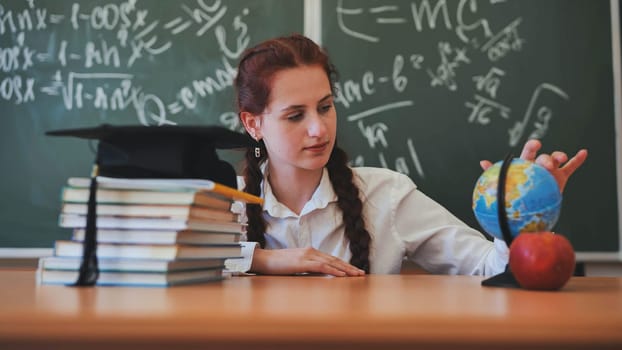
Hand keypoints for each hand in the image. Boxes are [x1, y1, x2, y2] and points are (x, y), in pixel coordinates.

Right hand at [250, 247, 365, 276]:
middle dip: (349, 267)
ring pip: (332, 263)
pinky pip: (322, 267)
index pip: (331, 258)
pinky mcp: (303, 262)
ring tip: (356, 275)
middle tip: (361, 273)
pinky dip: (334, 270)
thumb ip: (306, 267)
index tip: (354, 270)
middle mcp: (311, 251)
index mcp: (310, 252)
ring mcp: (307, 256)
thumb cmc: (277, 264)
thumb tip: (316, 274)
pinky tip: (342, 275)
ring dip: (346, 269)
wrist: (263, 259)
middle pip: (335, 259)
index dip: (344, 264)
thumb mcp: (294, 264)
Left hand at [479, 139, 587, 192]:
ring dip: (559, 157)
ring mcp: (551, 170)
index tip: (536, 144)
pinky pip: (571, 167)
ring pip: (557, 160)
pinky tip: (584, 152)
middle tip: (547, 163)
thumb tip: (482, 162)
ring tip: (561, 159)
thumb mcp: (505, 184)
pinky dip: (577, 160)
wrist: (527, 207)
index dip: (533, 147)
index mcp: (526, 164)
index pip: (529, 152)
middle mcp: (539, 165)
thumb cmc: (515, 193)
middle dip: (547, 157)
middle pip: (545, 156)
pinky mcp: (561, 177)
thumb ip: (496, 172)